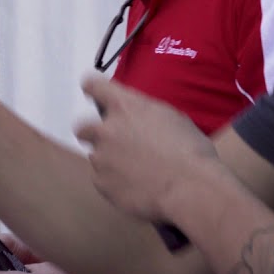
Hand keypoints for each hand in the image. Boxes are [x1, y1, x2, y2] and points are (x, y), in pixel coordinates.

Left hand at [74, 76, 219, 221]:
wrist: (192, 187)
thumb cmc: (190, 150)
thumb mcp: (172, 117)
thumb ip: (146, 114)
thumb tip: (138, 121)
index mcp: (125, 107)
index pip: (95, 86)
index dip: (94, 88)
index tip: (92, 91)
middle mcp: (106, 130)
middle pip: (82, 127)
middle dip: (92, 133)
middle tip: (113, 142)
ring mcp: (101, 159)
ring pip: (98, 157)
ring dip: (111, 161)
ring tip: (138, 171)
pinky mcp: (102, 184)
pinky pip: (103, 180)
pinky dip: (116, 183)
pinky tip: (137, 186)